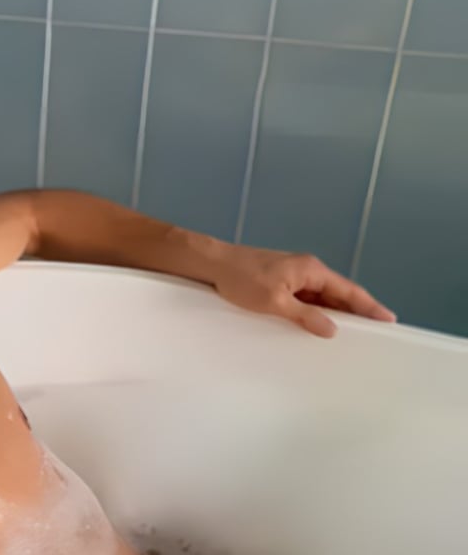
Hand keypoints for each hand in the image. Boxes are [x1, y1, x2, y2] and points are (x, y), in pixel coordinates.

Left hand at [210, 244, 395, 337]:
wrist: (212, 264)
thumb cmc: (241, 278)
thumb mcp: (275, 301)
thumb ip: (305, 315)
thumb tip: (332, 329)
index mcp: (311, 270)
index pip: (349, 291)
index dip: (370, 307)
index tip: (389, 321)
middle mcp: (306, 270)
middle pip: (338, 295)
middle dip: (356, 313)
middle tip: (373, 335)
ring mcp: (293, 276)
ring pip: (321, 298)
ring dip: (334, 314)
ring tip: (349, 337)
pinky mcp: (279, 282)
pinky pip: (305, 299)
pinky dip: (314, 313)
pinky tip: (315, 328)